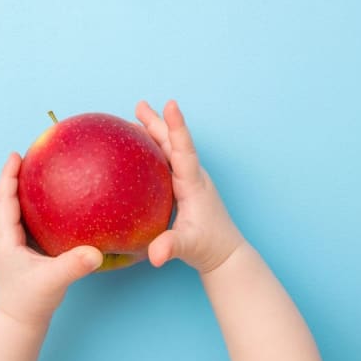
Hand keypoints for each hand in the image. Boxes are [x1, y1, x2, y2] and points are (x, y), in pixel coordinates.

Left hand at [0, 153, 103, 326]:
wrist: (19, 321)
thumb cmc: (31, 301)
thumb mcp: (52, 282)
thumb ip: (72, 267)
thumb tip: (96, 253)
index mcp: (5, 239)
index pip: (4, 200)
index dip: (8, 176)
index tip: (16, 155)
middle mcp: (5, 236)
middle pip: (4, 198)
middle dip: (13, 175)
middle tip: (27, 154)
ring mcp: (12, 242)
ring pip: (13, 208)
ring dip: (21, 188)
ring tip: (37, 169)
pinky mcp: (22, 249)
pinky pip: (26, 218)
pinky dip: (33, 203)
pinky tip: (52, 199)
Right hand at [136, 100, 245, 273]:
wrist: (224, 253)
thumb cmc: (208, 248)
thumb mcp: (188, 247)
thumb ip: (171, 247)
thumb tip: (156, 256)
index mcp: (193, 184)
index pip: (183, 150)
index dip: (176, 127)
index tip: (171, 104)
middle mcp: (192, 177)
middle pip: (173, 143)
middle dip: (157, 123)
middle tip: (140, 105)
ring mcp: (189, 181)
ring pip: (170, 150)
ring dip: (154, 132)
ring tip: (136, 118)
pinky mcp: (184, 187)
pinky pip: (167, 161)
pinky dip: (154, 149)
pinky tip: (140, 149)